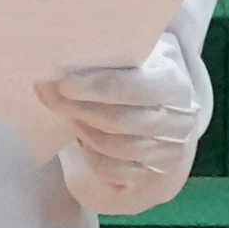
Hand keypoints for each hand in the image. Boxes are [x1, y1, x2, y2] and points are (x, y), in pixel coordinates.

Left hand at [43, 41, 204, 160]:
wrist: (166, 108)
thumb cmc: (144, 73)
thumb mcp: (141, 54)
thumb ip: (115, 53)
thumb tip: (67, 53)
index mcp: (175, 84)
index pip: (138, 89)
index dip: (98, 87)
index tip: (64, 83)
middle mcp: (179, 121)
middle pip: (122, 121)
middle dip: (79, 108)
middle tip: (49, 94)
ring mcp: (168, 152)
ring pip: (114, 148)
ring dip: (81, 129)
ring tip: (63, 112)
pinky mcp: (153, 174)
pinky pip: (112, 170)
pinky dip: (91, 155)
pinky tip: (81, 136)